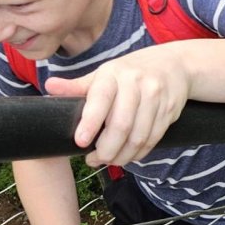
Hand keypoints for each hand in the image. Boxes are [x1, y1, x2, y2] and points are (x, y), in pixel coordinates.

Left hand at [46, 47, 191, 167]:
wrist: (175, 64)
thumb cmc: (131, 72)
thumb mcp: (104, 74)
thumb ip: (78, 86)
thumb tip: (49, 87)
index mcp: (114, 73)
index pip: (101, 99)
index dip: (91, 122)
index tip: (80, 142)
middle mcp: (137, 83)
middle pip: (121, 125)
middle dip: (106, 150)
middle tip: (94, 159)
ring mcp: (156, 97)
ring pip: (138, 137)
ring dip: (122, 156)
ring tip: (109, 160)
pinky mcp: (169, 111)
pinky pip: (152, 139)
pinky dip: (138, 153)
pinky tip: (128, 155)